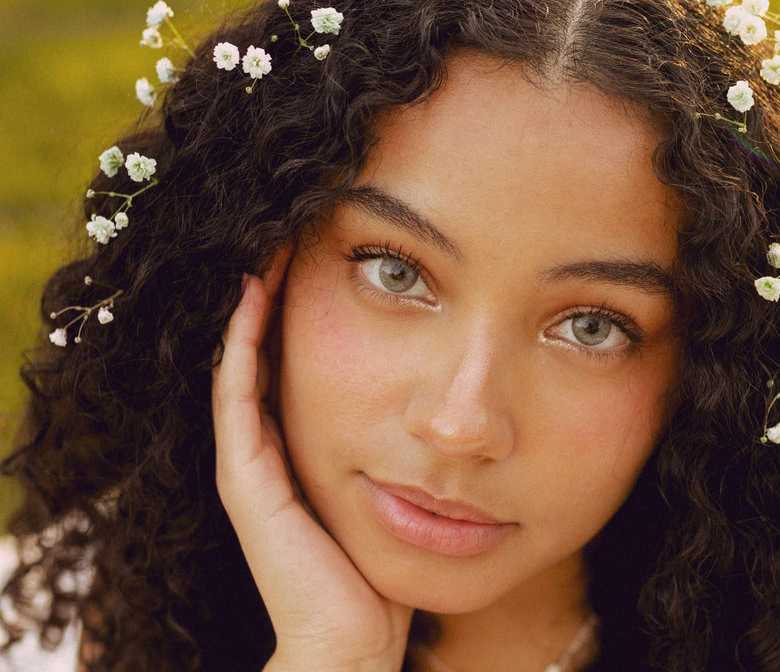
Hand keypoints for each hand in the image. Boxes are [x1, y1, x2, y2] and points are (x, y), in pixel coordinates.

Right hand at [212, 250, 412, 670]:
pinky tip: (253, 290)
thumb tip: (460, 407)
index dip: (308, 309)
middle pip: (270, 351)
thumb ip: (415, 449)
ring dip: (256, 302)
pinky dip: (242, 340)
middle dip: (280, 294)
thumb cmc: (389, 568)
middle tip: (293, 230)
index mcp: (307, 448)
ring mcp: (251, 460)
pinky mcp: (243, 476)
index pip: (300, 361)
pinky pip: (238, 393)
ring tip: (269, 244)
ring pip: (246, 360)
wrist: (356, 636)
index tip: (330, 253)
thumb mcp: (405, 490)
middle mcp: (271, 448)